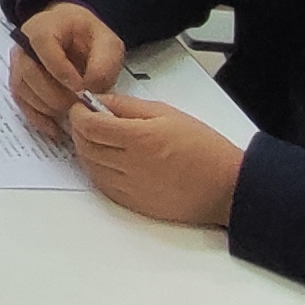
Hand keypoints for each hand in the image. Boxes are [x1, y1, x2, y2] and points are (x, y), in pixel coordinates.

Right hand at [6, 2, 123, 143]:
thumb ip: (103, 64)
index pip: (43, 44)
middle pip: (28, 71)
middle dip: (54, 95)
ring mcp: (18, 63)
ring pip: (22, 89)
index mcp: (44, 25)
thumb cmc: (90, 37)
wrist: (75, 35)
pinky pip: (21, 101)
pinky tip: (55, 128)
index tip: (80, 89)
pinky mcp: (19, 82)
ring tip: (70, 116)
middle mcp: (23, 43)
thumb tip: (90, 90)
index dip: (60, 70)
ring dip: (46, 107)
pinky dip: (37, 118)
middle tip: (77, 108)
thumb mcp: (108, 44)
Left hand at [68, 95, 244, 227]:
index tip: (81, 107)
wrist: (226, 186)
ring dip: (86, 151)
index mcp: (139, 138)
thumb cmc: (203, 148)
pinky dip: (97, 171)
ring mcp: (131, 188)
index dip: (78, 113)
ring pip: (90, 168)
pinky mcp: (135, 204)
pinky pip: (103, 186)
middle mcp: (131, 165)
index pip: (90, 126)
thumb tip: (99, 101)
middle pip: (85, 146)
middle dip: (79, 130)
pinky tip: (106, 161)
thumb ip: (127, 106)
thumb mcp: (166, 113)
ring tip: (97, 139)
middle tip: (86, 121)